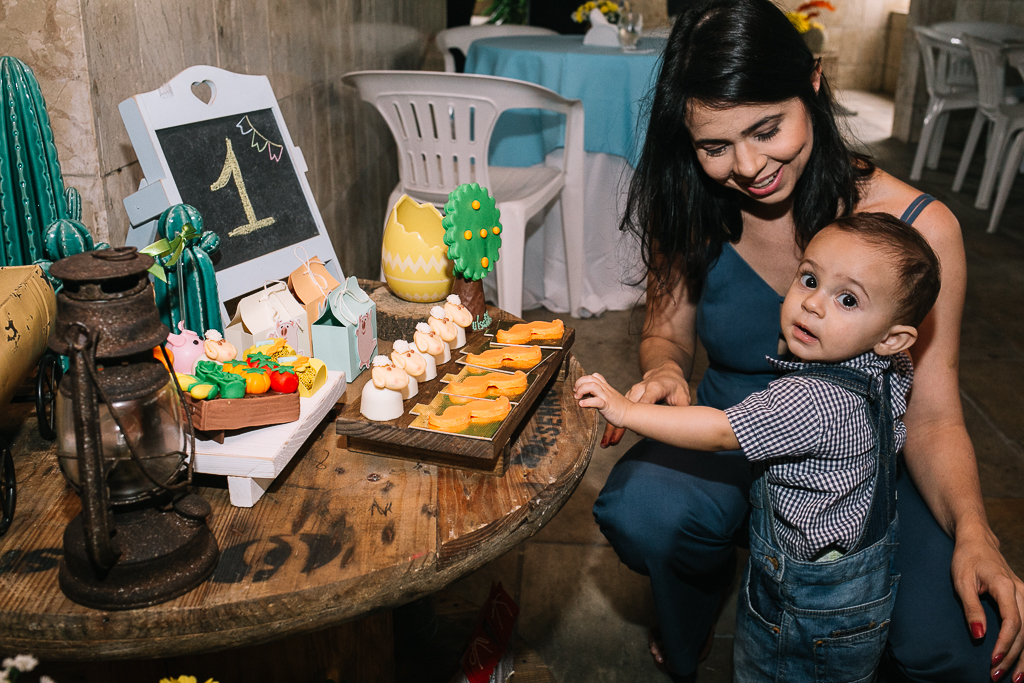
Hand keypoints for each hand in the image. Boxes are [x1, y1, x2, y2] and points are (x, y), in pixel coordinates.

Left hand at [574, 373, 632, 428]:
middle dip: (579, 383)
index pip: (594, 376)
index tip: (578, 388)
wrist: (632, 414)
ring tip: (577, 397)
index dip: (584, 379)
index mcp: (606, 387)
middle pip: (590, 378)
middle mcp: (605, 390)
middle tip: (575, 392)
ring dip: (581, 390)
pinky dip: (587, 402)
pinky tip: (581, 404)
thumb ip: (601, 395)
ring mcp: (606, 397)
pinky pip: (596, 401)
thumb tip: (588, 397)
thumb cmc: (620, 408)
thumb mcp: (610, 397)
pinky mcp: (607, 405)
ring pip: (592, 386)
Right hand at [600, 364, 690, 447]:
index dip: (641, 414)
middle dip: (620, 423)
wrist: (663, 372)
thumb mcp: (683, 394)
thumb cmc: (674, 385)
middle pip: (628, 407)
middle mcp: (639, 389)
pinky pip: (618, 411)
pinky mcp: (626, 398)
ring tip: (607, 442)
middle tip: (614, 440)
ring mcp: (631, 393)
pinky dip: (613, 423)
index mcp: (654, 387)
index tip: (636, 430)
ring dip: (612, 426)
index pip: (646, 401)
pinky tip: (608, 437)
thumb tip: (681, 422)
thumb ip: (681, 407)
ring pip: (619, 410)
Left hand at [951, 529, 1023, 680]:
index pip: (1012, 621)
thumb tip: (979, 636)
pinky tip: (1023, 662)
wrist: (978, 541)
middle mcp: (1021, 592)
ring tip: (1015, 678)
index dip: (1005, 643)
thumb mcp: (961, 581)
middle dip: (1013, 656)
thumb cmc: (966, 559)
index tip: (993, 660)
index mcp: (1005, 586)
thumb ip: (971, 608)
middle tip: (998, 675)